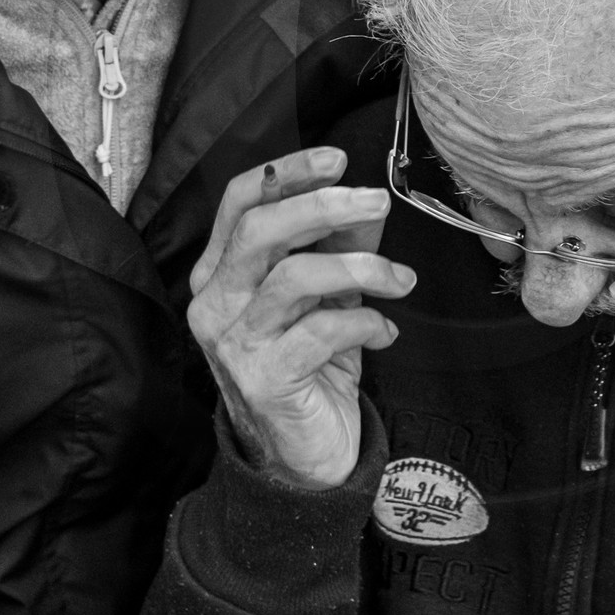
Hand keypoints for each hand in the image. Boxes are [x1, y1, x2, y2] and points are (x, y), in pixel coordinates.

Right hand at [186, 147, 415, 489]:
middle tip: (377, 201)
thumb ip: (338, 246)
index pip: (240, 203)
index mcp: (221, 273)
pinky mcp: (263, 379)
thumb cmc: (312, 366)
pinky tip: (384, 332)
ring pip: (294, 277)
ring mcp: (233, 343)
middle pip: (260, 231)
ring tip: (399, 279)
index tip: (337, 159)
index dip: (288, 172)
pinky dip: (364, 322)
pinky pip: (321, 331)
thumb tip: (366, 201)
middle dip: (324, 206)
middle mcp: (215, 303)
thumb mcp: (326, 295)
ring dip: (360, 267)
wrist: (305, 456)